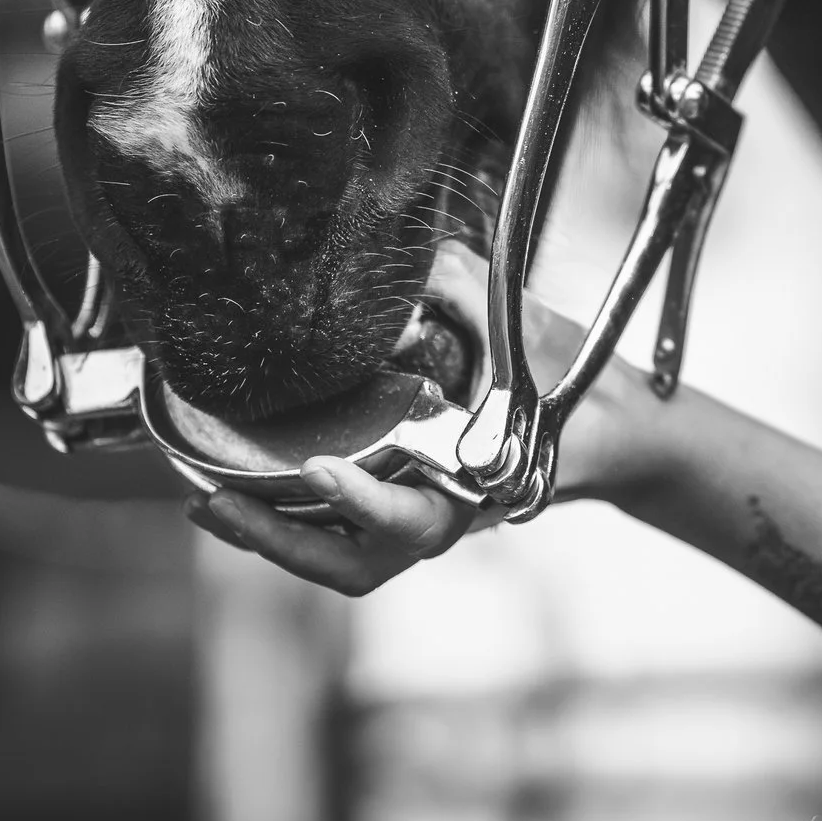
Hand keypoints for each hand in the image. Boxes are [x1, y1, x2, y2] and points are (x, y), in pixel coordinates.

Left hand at [183, 245, 650, 594]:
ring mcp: (421, 516)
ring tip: (208, 504)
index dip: (363, 503)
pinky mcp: (402, 505)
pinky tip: (228, 493)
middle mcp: (445, 516)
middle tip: (221, 501)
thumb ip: (467, 289)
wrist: (613, 427)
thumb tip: (409, 256)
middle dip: (283, 542)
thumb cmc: (576, 382)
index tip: (315, 468)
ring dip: (270, 541)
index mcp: (480, 487)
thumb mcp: (529, 326)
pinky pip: (335, 536)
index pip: (416, 520)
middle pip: (357, 564)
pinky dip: (281, 521)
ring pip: (338, 560)